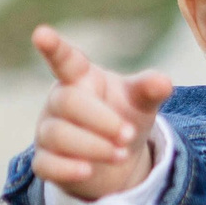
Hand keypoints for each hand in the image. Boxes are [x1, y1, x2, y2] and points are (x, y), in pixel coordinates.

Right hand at [28, 23, 175, 199]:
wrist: (116, 157)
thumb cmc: (124, 115)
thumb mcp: (141, 102)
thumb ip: (149, 90)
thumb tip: (163, 82)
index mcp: (80, 78)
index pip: (64, 59)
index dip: (54, 47)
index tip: (41, 33)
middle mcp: (59, 101)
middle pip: (68, 102)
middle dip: (101, 120)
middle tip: (129, 134)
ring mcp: (48, 131)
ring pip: (57, 135)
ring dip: (92, 146)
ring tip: (121, 153)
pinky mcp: (45, 161)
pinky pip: (45, 164)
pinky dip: (67, 168)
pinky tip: (88, 171)